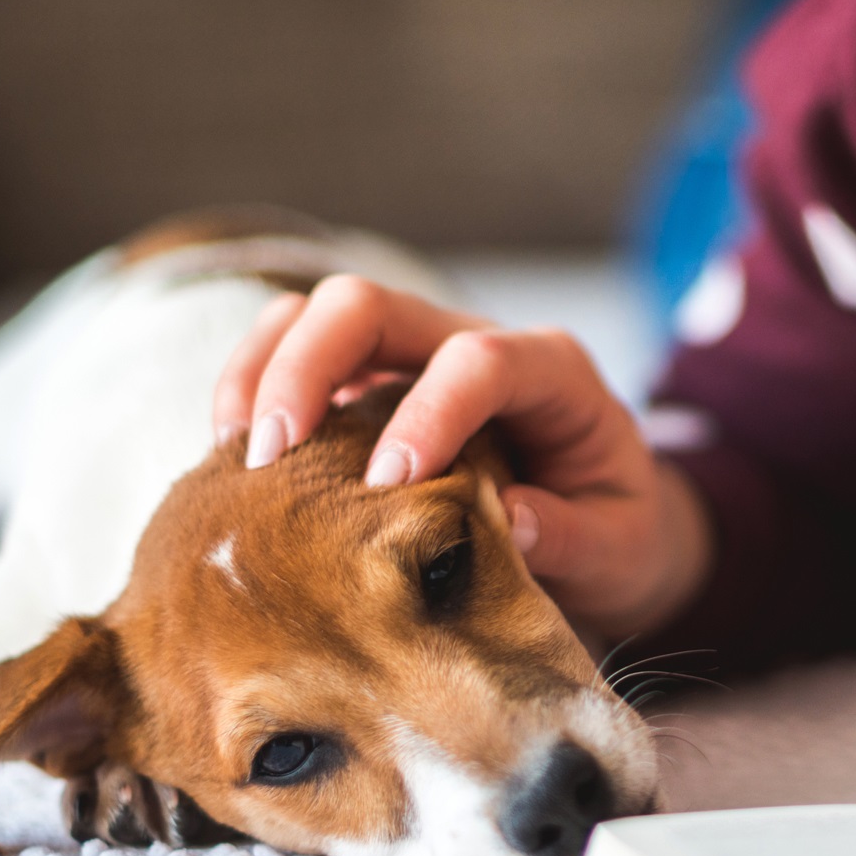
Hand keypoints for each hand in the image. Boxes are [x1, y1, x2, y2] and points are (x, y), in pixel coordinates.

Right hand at [213, 277, 712, 637]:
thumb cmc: (618, 533)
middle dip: (308, 367)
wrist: (611, 527)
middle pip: (372, 305)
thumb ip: (575, 538)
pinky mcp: (373, 389)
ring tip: (234, 459)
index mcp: (553, 373)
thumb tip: (509, 522)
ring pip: (319, 315)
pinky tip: (232, 465)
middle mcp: (476, 344)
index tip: (387, 486)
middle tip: (268, 459)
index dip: (428, 411)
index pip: (479, 359)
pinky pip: (297, 358)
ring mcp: (417, 358)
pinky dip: (253, 395)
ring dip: (263, 371)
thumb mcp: (622, 550)